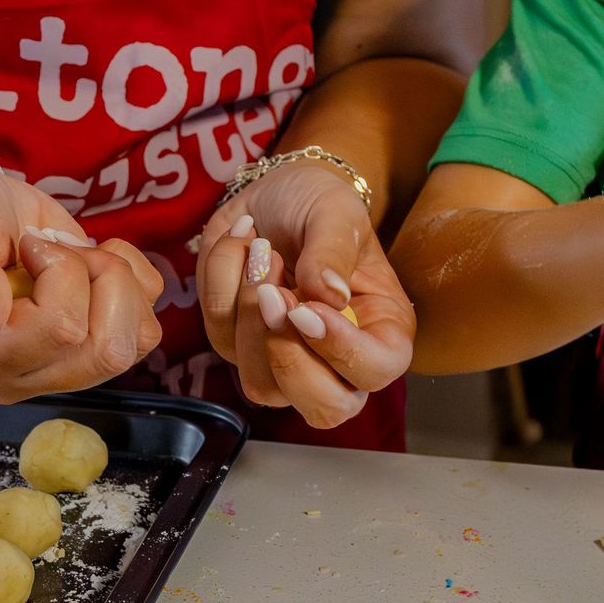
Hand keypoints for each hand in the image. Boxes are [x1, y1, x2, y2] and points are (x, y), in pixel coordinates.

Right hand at [0, 150, 162, 402]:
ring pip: (139, 339)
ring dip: (118, 279)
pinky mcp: (95, 340)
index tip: (29, 245)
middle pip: (111, 349)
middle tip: (58, 248)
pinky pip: (150, 321)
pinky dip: (134, 276)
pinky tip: (89, 258)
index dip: (61, 273)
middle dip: (100, 278)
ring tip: (73, 254)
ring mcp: (64, 363)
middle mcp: (24, 373)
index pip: (62, 330)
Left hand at [197, 160, 414, 428]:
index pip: (375, 371)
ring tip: (259, 249)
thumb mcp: (336, 211)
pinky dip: (222, 282)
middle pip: (324, 408)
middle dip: (289, 354)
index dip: (342, 351)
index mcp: (382, 331)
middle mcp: (338, 360)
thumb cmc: (319, 206)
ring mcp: (286, 361)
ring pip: (262, 386)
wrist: (274, 194)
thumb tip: (330, 296)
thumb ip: (334, 250)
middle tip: (273, 290)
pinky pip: (221, 336)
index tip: (307, 307)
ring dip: (249, 318)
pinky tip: (240, 243)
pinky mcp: (240, 348)